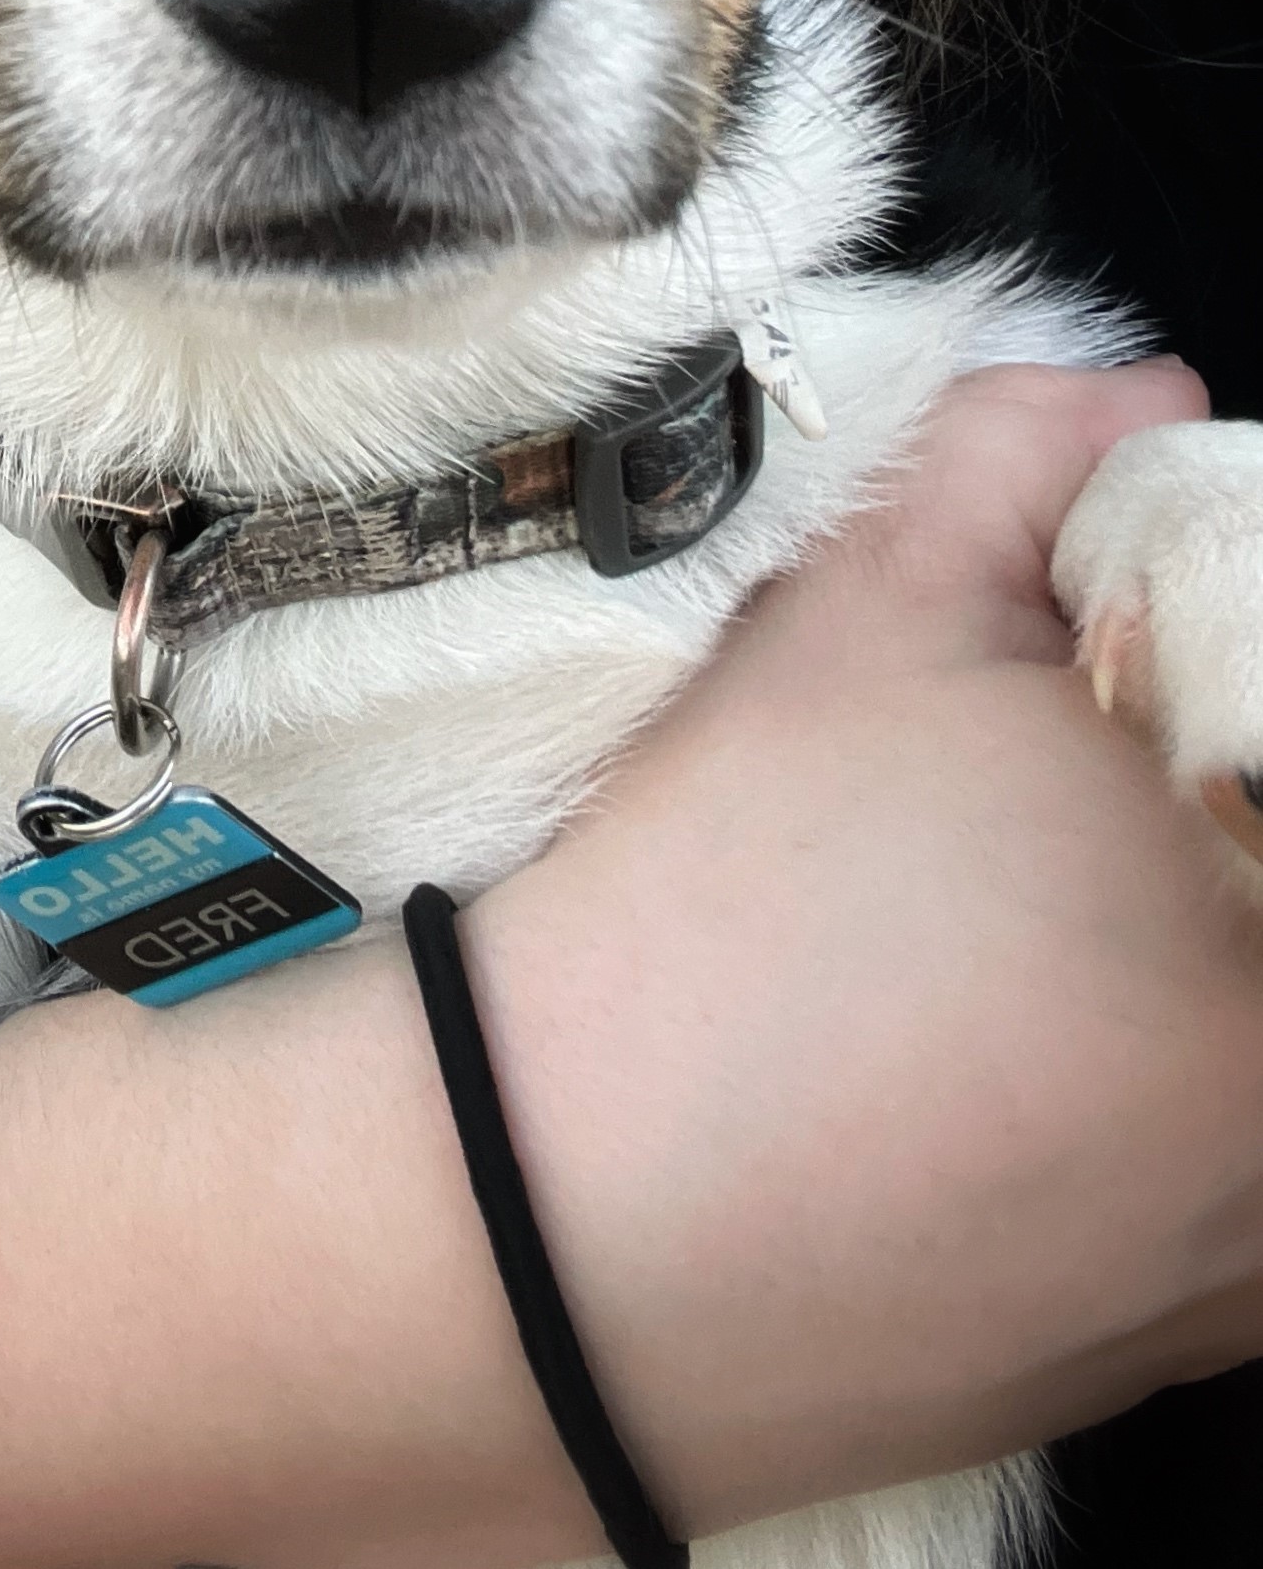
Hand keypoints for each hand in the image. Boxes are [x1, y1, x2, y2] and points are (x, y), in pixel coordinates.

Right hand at [478, 361, 1262, 1535]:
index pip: (1252, 691)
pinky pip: (1200, 1178)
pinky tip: (964, 1059)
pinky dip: (1122, 1097)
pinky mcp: (1179, 1353)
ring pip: (1217, 1027)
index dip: (1180, 631)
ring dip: (1152, 952)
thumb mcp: (867, 607)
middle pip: (1240, 858)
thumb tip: (1140, 404)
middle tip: (1012, 758)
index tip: (1084, 638)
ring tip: (975, 915)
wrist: (562, 1234)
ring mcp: (1253, 1260)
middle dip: (1165, 788)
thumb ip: (1034, 458)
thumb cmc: (734, 901)